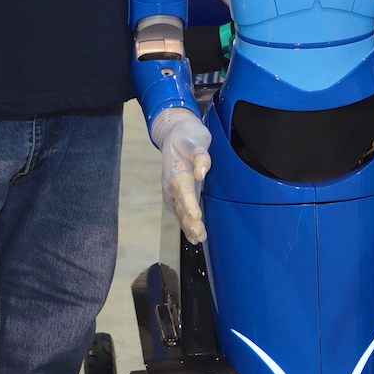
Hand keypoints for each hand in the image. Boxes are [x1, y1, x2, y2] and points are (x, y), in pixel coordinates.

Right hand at [150, 107, 211, 243]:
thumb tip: (201, 172)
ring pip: (181, 212)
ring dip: (189, 227)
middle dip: (190, 222)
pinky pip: (182, 212)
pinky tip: (194, 237)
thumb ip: (200, 156)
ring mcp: (174, 191)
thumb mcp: (196, 139)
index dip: (189, 204)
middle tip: (199, 235)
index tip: (196, 215)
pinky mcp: (179, 195)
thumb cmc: (187, 136)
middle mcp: (173, 185)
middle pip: (182, 206)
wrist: (175, 134)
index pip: (184, 190)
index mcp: (176, 172)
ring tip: (198, 239)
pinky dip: (187, 225)